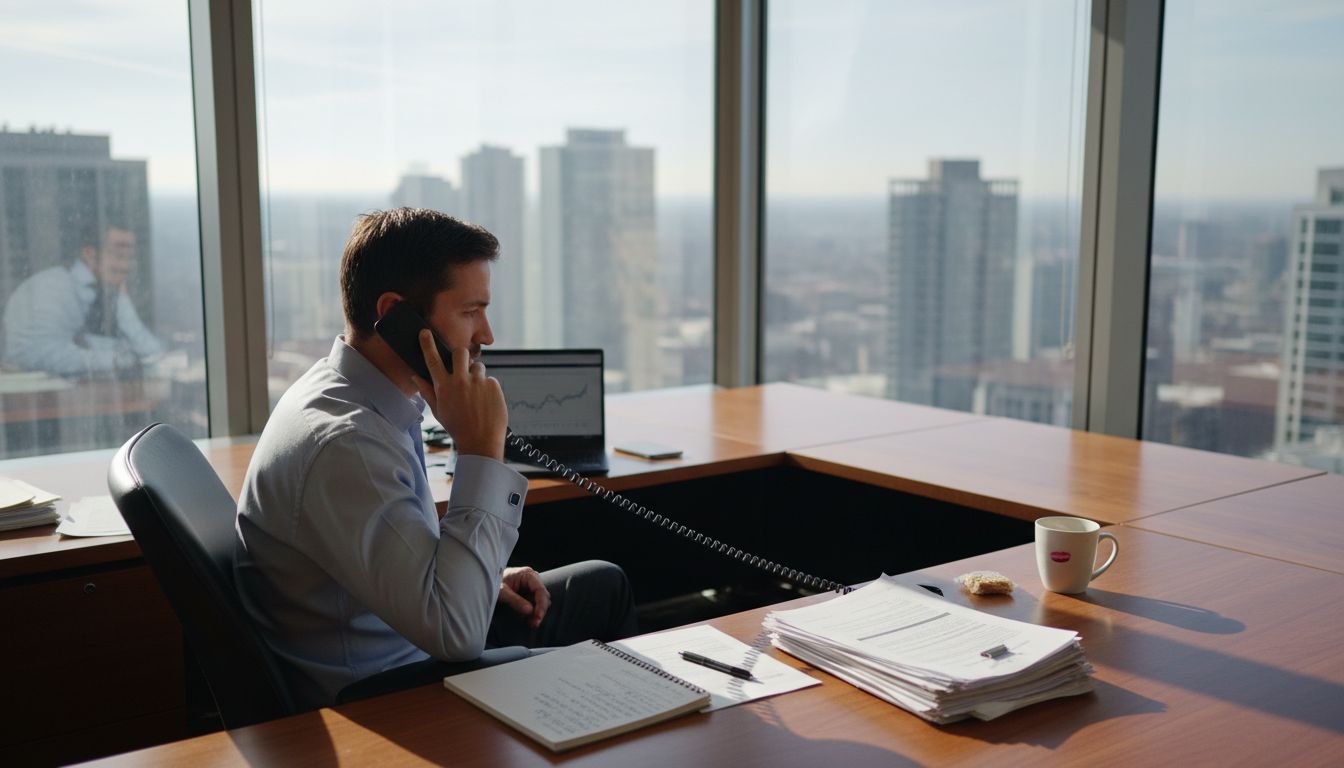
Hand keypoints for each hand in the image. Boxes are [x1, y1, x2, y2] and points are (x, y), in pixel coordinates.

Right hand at [412, 331, 505, 459]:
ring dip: (476, 376)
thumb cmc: (458, 427)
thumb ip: (428, 392)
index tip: (425, 333)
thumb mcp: (439, 411)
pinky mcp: (494, 385)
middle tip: (463, 366)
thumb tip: (416, 378)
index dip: (427, 344)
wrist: (481, 442)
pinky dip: (488, 388)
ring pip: (478, 366)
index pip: (433, 360)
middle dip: (461, 355)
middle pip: (460, 352)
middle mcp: (460, 381)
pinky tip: (486, 402)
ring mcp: (478, 382)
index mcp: (444, 387)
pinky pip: (490, 379)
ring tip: (476, 394)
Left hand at [498, 566, 549, 628]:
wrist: (485, 581)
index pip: (540, 590)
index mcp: (527, 574)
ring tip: (530, 623)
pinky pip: (534, 604)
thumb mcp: (502, 592)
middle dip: (539, 611)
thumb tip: (529, 611)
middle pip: (543, 597)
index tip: (538, 617)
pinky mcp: (528, 593)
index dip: (541, 605)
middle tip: (534, 623)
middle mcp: (532, 579)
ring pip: (541, 602)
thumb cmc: (492, 582)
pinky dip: (532, 613)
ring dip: (536, 613)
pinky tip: (527, 620)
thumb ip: (515, 600)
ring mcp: (531, 586)